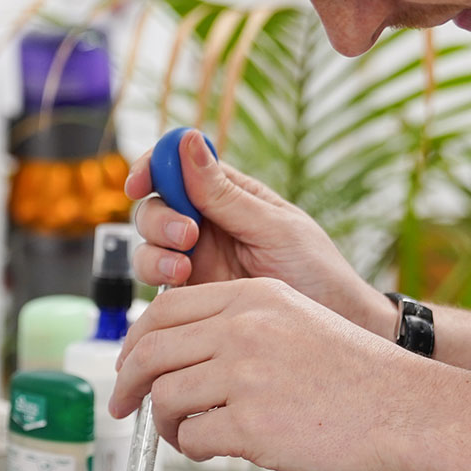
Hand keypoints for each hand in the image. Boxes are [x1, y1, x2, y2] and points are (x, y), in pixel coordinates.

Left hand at [110, 277, 432, 470]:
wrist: (407, 409)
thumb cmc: (358, 376)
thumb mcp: (295, 321)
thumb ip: (238, 328)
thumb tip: (176, 356)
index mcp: (252, 297)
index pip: (163, 311)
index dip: (134, 341)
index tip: (126, 365)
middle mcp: (243, 329)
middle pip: (150, 352)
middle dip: (126, 384)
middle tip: (122, 405)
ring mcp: (246, 376)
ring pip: (165, 398)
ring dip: (164, 423)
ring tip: (182, 435)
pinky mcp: (252, 425)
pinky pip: (193, 439)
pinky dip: (192, 450)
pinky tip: (212, 450)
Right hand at [127, 130, 397, 338]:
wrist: (329, 329)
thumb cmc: (316, 271)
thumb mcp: (274, 227)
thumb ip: (225, 193)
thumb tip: (189, 140)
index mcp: (229, 195)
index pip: (178, 166)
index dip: (153, 166)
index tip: (141, 181)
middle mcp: (206, 224)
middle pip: (155, 206)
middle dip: (159, 217)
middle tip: (187, 235)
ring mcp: (196, 261)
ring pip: (149, 245)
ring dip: (155, 252)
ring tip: (184, 268)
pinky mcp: (191, 298)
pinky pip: (156, 285)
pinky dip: (156, 282)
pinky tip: (182, 286)